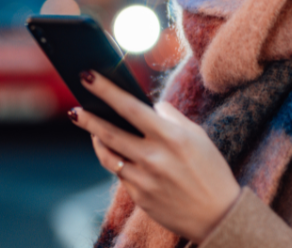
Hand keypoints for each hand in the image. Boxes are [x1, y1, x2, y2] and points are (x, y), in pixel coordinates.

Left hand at [69, 71, 240, 243]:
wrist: (218, 216)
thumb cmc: (210, 170)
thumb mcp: (198, 136)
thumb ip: (171, 117)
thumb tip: (149, 105)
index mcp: (171, 136)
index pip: (130, 107)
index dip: (106, 90)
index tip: (87, 76)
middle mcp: (154, 157)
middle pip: (109, 133)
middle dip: (88, 118)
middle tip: (73, 109)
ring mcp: (144, 179)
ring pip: (108, 155)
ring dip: (95, 140)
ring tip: (89, 128)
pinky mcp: (139, 197)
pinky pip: (119, 174)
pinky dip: (115, 160)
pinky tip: (111, 151)